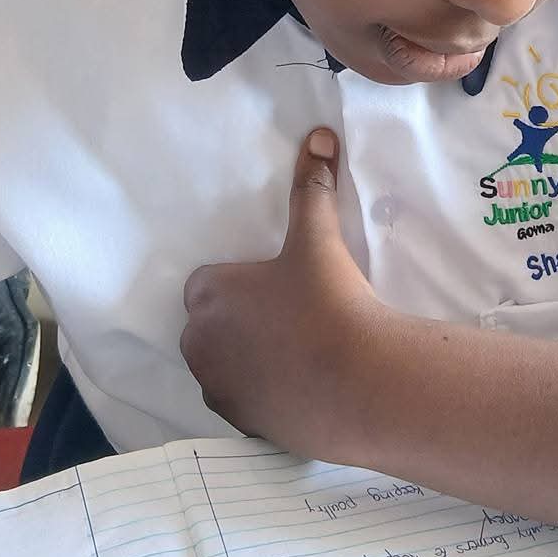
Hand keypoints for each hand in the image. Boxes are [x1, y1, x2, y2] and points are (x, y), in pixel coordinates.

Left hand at [181, 129, 387, 452]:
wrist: (359, 382)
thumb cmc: (330, 302)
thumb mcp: (319, 240)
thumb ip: (313, 187)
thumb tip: (319, 134)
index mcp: (208, 294)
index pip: (208, 283)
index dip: (241, 284)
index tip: (277, 286)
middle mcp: (198, 343)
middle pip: (209, 326)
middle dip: (238, 323)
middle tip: (291, 317)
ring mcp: (217, 387)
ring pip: (223, 365)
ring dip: (246, 359)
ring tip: (298, 353)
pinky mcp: (240, 422)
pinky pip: (242, 400)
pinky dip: (262, 393)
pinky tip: (300, 385)